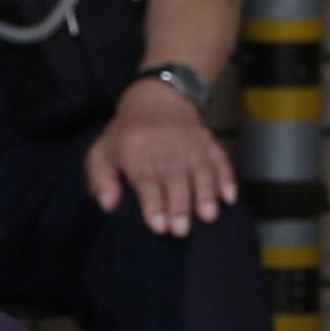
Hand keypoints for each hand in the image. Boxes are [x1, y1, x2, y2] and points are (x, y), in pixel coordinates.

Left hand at [86, 76, 235, 237]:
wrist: (157, 99)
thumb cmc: (127, 135)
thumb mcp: (102, 153)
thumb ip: (100, 181)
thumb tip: (109, 205)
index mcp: (136, 150)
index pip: (146, 180)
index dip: (153, 205)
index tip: (158, 226)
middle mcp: (166, 146)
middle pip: (175, 180)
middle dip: (179, 207)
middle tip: (181, 231)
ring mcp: (191, 144)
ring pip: (201, 172)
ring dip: (205, 195)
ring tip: (208, 217)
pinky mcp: (209, 143)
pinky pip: (221, 161)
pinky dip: (227, 179)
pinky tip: (228, 197)